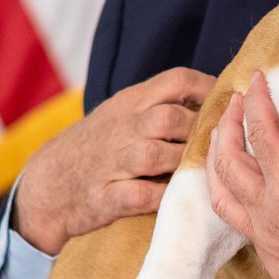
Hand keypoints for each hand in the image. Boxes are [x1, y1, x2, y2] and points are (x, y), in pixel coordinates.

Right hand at [13, 67, 214, 255]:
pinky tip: (177, 197)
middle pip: (169, 118)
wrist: (47, 184)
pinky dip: (161, 197)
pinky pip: (139, 196)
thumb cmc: (101, 146)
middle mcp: (120, 128)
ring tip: (199, 170)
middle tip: (218, 144)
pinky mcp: (104, 197)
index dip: (209, 88)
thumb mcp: (123, 113)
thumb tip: (217, 99)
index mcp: (130, 102)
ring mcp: (110, 163)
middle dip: (199, 130)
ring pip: (153, 155)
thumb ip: (161, 103)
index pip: (176, 80)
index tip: (230, 102)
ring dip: (182, 162)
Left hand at [206, 73, 278, 278]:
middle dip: (228, 126)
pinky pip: (242, 225)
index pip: (261, 134)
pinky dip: (234, 197)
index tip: (258, 80)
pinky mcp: (276, 263)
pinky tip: (246, 187)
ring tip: (223, 139)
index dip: (257, 102)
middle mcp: (268, 218)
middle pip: (229, 163)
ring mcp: (268, 244)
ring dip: (218, 163)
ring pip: (222, 198)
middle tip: (238, 102)